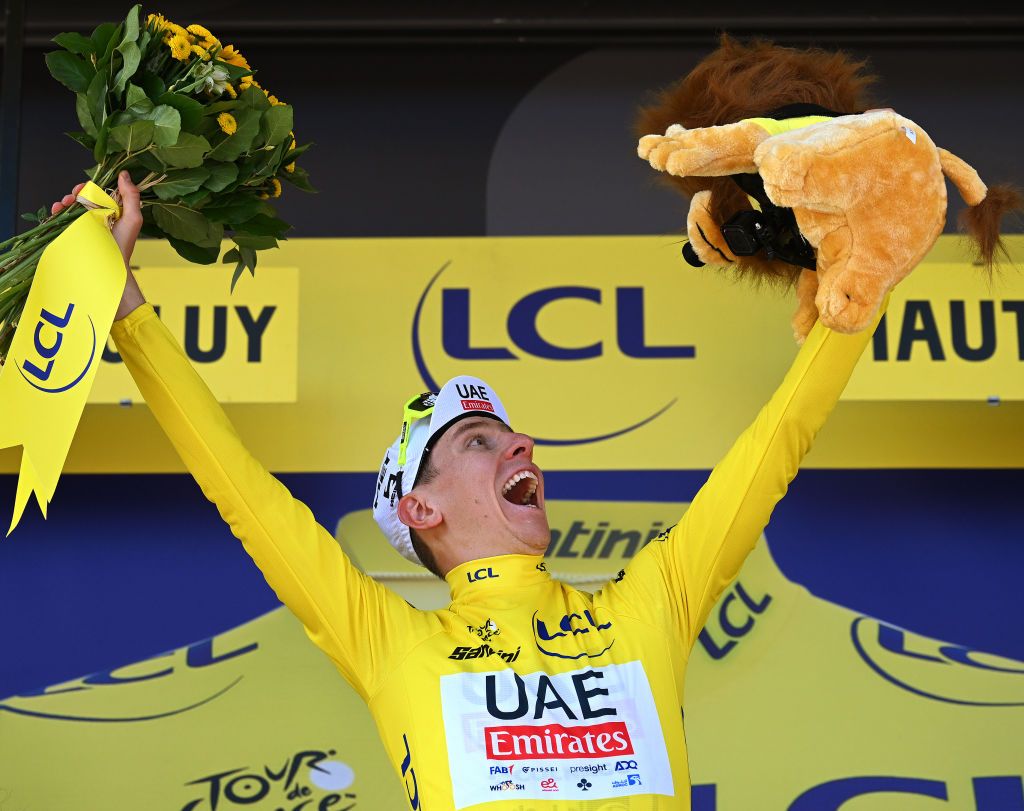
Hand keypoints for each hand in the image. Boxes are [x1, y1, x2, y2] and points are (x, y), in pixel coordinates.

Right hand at [51, 171, 145, 319]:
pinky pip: (63, 219)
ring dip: (65, 201)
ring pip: (72, 207)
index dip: (90, 187)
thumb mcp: (132, 219)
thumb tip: (124, 174)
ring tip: (63, 204)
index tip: (84, 187)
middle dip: (75, 193)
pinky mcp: (76, 233)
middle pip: (83, 198)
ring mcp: (86, 225)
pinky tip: (56, 210)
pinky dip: (57, 212)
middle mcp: (98, 216)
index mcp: (112, 211)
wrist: (109, 267)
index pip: (99, 192)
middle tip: (73, 196)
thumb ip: (131, 196)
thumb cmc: (123, 244)